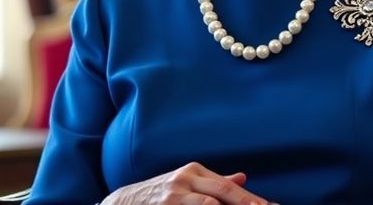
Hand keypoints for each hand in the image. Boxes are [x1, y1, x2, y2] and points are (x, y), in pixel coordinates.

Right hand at [99, 162, 277, 204]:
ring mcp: (174, 196)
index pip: (228, 185)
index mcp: (193, 171)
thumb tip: (243, 177)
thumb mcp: (185, 183)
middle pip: (222, 191)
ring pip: (209, 204)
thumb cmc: (158, 194)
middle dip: (245, 203)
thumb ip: (214, 182)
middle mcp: (185, 180)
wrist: (122, 203)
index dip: (250, 198)